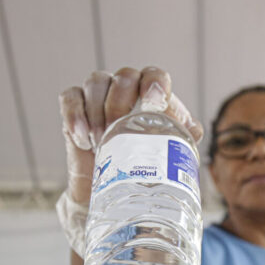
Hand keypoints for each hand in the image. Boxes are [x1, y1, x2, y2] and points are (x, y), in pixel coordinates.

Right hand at [59, 66, 202, 205]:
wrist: (110, 189)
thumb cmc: (143, 165)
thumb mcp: (168, 154)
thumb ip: (184, 139)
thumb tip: (194, 130)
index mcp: (152, 94)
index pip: (154, 75)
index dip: (154, 84)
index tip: (153, 104)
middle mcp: (126, 88)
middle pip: (124, 76)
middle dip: (120, 103)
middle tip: (117, 130)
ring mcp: (99, 95)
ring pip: (96, 82)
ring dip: (97, 111)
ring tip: (99, 141)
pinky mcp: (75, 107)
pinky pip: (70, 97)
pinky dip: (74, 116)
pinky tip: (82, 139)